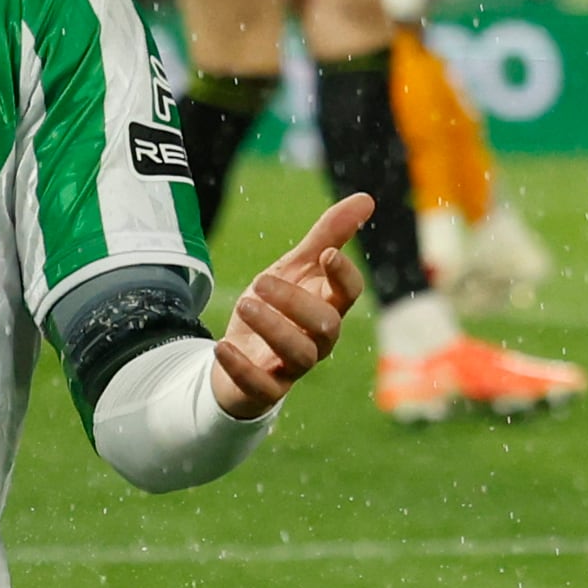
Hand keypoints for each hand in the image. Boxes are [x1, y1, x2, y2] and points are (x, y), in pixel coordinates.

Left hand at [210, 194, 370, 418]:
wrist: (239, 353)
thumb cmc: (277, 307)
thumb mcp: (296, 267)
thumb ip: (328, 235)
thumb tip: (366, 199)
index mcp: (327, 305)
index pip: (349, 293)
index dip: (343, 275)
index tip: (326, 254)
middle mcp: (317, 339)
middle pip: (326, 325)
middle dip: (296, 302)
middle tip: (260, 281)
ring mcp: (292, 366)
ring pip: (300, 356)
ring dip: (272, 328)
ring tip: (245, 303)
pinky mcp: (265, 389)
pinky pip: (262, 387)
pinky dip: (241, 368)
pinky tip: (221, 345)